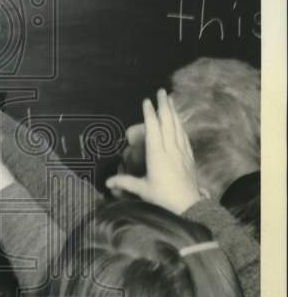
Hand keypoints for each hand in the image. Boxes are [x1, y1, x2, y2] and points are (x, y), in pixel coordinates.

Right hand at [106, 89, 202, 214]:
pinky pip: (184, 136)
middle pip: (168, 123)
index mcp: (157, 155)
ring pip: (177, 127)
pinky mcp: (189, 156)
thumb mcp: (142, 190)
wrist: (189, 205)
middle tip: (161, 91)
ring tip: (170, 99)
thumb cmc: (164, 197)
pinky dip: (181, 125)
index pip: (153, 129)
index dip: (150, 114)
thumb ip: (125, 183)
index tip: (147, 101)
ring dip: (173, 112)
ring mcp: (181, 152)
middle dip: (164, 106)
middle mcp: (170, 150)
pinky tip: (179, 120)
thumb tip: (108, 182)